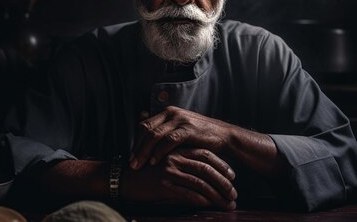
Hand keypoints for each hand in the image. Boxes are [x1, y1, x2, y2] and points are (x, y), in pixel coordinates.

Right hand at [120, 148, 237, 209]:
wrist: (121, 178)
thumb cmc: (144, 172)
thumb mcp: (165, 162)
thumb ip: (182, 164)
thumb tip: (203, 175)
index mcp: (177, 150)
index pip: (205, 154)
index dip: (221, 165)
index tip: (232, 176)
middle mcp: (175, 158)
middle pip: (207, 168)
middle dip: (224, 182)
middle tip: (234, 193)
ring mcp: (169, 171)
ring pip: (201, 182)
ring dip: (217, 194)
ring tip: (228, 203)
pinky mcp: (164, 186)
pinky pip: (189, 193)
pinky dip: (203, 200)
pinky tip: (211, 206)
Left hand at [130, 106, 232, 169]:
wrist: (223, 136)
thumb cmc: (200, 137)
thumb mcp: (180, 132)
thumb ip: (164, 135)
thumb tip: (145, 145)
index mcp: (167, 112)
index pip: (144, 125)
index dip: (136, 141)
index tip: (131, 156)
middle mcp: (171, 113)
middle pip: (146, 129)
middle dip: (137, 147)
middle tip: (131, 163)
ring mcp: (180, 120)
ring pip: (154, 135)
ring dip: (144, 151)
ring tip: (138, 165)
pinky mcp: (188, 129)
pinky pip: (168, 140)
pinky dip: (159, 151)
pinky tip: (155, 162)